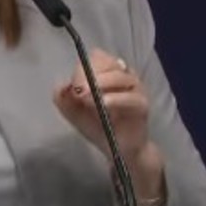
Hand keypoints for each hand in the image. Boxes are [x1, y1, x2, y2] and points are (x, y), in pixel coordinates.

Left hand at [53, 48, 163, 198]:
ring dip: (100, 85)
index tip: (74, 85)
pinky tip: (103, 104)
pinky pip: (131, 97)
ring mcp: (136, 88)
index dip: (84, 67)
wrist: (118, 149)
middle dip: (89, 75)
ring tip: (85, 99)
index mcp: (108, 72)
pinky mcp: (142, 104)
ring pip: (120, 77)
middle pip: (108, 63)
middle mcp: (124, 75)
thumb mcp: (72, 110)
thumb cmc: (97, 125)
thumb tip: (63, 85)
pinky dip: (115, 99)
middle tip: (78, 91)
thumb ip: (62, 97)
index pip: (97, 56)